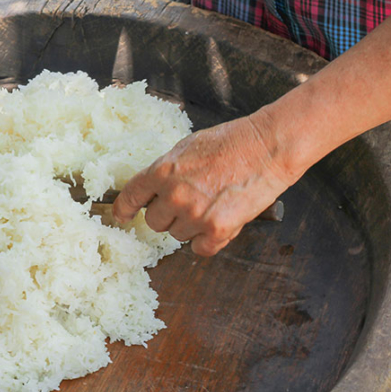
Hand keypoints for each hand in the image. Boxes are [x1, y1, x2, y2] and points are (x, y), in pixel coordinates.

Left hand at [113, 112, 299, 256]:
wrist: (267, 146)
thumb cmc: (230, 142)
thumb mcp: (186, 148)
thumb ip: (166, 172)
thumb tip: (152, 189)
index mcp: (162, 172)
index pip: (130, 198)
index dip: (123, 210)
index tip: (123, 216)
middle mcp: (174, 196)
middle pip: (154, 222)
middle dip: (168, 214)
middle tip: (188, 201)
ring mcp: (195, 215)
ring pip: (178, 236)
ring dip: (190, 226)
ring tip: (210, 204)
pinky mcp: (218, 230)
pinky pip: (200, 249)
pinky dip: (208, 240)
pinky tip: (218, 222)